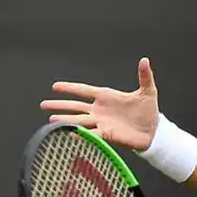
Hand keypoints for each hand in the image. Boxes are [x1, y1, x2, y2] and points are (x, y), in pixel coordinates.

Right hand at [42, 57, 160, 150]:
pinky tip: (68, 133)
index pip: (84, 90)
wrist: (153, 131)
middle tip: (43, 104)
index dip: (70, 88)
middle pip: (76, 106)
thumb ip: (144, 76)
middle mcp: (100, 110)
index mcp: (106, 96)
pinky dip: (80, 134)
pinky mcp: (107, 135)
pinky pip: (91, 134)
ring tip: (51, 120)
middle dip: (60, 105)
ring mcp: (102, 123)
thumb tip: (144, 60)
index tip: (55, 86)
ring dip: (65, 120)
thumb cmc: (149, 111)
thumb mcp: (148, 91)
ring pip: (79, 120)